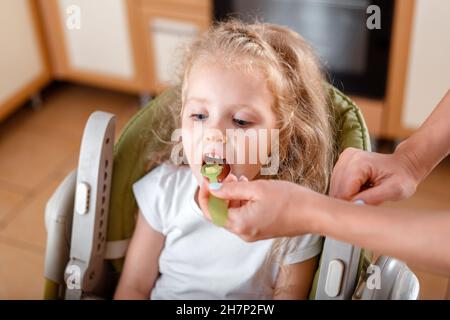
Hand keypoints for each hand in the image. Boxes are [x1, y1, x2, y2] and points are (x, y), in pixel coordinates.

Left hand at [198, 178, 320, 241]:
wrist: (314, 213)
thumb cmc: (290, 201)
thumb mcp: (257, 188)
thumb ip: (231, 189)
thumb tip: (213, 188)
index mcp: (240, 223)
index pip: (210, 212)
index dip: (204, 196)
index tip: (206, 180)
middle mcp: (244, 232)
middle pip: (220, 213)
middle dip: (218, 194)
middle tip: (223, 176)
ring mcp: (252, 232)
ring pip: (232, 213)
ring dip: (230, 196)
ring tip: (237, 178)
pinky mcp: (260, 229)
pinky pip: (243, 216)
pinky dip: (241, 202)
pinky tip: (247, 187)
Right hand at [330, 147, 419, 204]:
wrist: (404, 165)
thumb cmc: (402, 178)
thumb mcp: (394, 190)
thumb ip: (374, 198)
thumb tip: (353, 205)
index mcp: (358, 162)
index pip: (344, 192)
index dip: (354, 204)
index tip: (371, 204)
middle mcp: (347, 157)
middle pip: (337, 190)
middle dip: (351, 200)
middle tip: (370, 199)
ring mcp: (342, 159)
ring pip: (335, 188)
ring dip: (349, 196)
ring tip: (366, 192)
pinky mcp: (340, 162)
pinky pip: (336, 185)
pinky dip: (347, 191)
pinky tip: (360, 188)